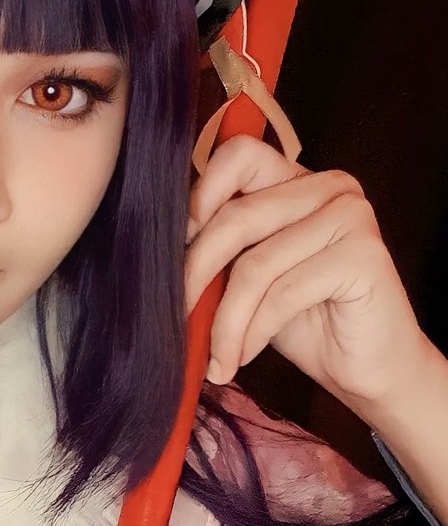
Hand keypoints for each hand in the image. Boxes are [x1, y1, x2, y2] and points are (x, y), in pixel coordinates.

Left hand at [183, 134, 428, 415]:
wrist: (366, 370)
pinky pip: (282, 293)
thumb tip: (158, 242)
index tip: (173, 251)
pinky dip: (251, 333)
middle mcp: (329, 186)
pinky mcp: (363, 255)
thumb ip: (219, 245)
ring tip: (215, 357)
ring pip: (255, 264)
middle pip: (237, 215)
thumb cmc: (304, 321)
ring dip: (224, 321)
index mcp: (297, 178)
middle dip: (196, 272)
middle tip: (177, 316)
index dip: (199, 197)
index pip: (237, 156)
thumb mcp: (249, 274)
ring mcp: (351, 215)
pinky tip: (240, 357)